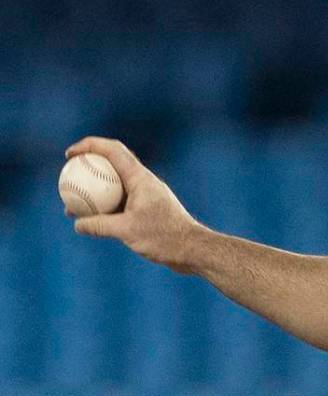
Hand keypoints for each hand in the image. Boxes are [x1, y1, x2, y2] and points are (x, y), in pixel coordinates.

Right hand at [64, 136, 202, 273]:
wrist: (192, 249)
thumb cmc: (164, 237)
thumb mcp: (126, 231)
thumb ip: (99, 225)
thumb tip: (77, 223)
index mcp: (141, 178)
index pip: (113, 151)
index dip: (90, 146)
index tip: (69, 155)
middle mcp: (144, 182)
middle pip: (112, 165)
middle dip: (88, 166)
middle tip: (67, 175)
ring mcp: (146, 195)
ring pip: (115, 187)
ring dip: (94, 191)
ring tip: (71, 204)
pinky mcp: (147, 210)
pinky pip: (120, 203)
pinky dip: (104, 208)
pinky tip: (90, 222)